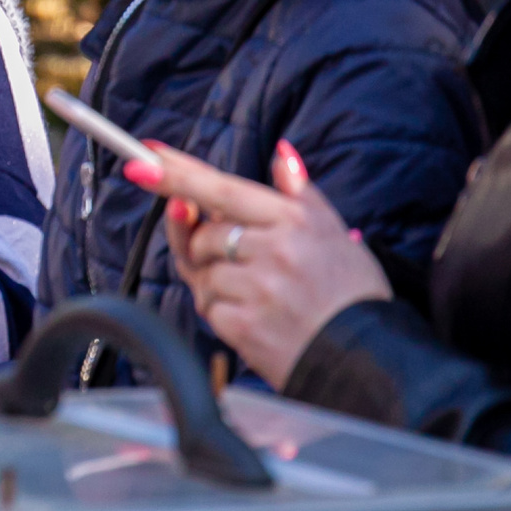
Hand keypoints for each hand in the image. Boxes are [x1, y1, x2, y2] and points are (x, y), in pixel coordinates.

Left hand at [131, 140, 391, 389]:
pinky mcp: (246, 328)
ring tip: (257, 296)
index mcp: (292, 220)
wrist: (368, 357)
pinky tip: (255, 318)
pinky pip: (209, 311)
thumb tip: (282, 153)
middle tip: (239, 263)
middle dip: (208, 248)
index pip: (222, 190)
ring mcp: (259, 290)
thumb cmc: (351, 293)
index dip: (178, 174)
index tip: (142, 160)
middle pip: (204, 235)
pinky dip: (223, 315)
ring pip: (203, 275)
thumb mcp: (335, 232)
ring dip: (216, 285)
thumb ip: (301, 192)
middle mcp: (274, 250)